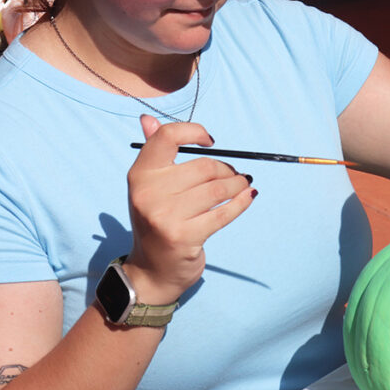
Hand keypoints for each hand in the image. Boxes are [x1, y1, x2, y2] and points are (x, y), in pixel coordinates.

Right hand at [125, 115, 254, 303]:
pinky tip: (249, 197)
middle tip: (236, 175)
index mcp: (140, 174)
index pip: (166, 137)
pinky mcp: (184, 236)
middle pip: (203, 166)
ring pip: (217, 189)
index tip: (210, 141)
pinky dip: (241, 202)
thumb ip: (152, 151)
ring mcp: (165, 216)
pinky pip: (224, 212)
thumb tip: (147, 118)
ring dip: (238, 185)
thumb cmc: (156, 221)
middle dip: (227, 170)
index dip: (194, 132)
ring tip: (243, 185)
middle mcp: (148, 193)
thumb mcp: (148, 187)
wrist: (152, 271)